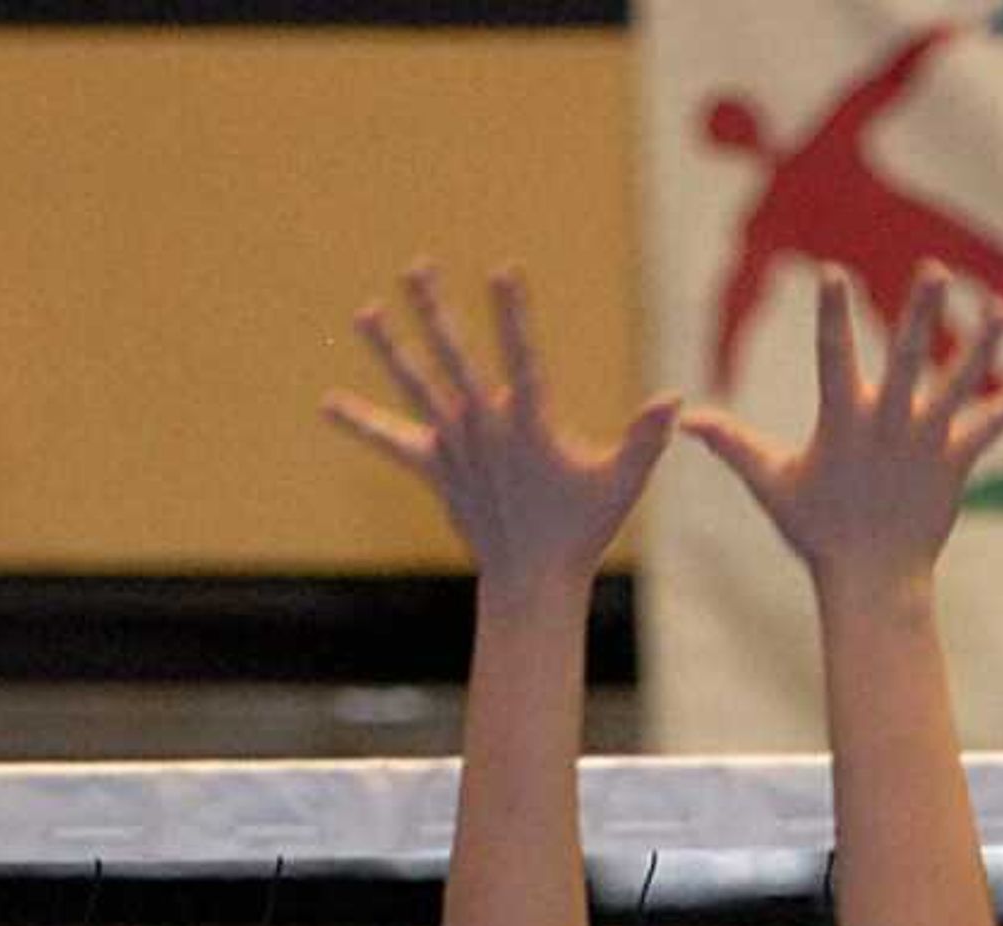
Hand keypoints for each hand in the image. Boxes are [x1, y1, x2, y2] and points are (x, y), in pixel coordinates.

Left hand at [324, 265, 678, 600]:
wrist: (530, 581)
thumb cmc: (581, 530)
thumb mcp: (621, 483)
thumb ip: (646, 439)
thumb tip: (675, 401)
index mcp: (528, 425)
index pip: (521, 355)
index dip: (512, 312)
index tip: (502, 269)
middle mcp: (483, 429)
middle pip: (453, 357)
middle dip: (435, 309)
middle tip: (415, 267)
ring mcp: (453, 448)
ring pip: (416, 389)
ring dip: (389, 350)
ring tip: (363, 314)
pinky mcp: (435, 471)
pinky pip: (393, 443)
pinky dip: (361, 424)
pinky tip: (327, 405)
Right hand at [681, 267, 1002, 590]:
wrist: (873, 580)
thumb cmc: (818, 531)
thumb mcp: (771, 484)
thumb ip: (733, 446)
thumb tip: (686, 422)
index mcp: (843, 421)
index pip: (832, 356)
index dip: (831, 314)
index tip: (831, 273)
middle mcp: (889, 424)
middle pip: (909, 357)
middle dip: (922, 313)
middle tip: (936, 270)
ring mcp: (927, 441)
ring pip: (961, 384)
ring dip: (984, 345)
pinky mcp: (957, 461)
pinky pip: (994, 425)